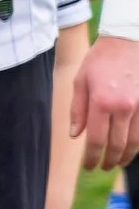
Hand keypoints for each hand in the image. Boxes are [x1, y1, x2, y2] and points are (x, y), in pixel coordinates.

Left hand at [74, 34, 138, 168]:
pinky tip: (132, 148)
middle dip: (108, 161)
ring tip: (117, 163)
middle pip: (117, 145)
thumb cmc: (99, 60)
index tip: (88, 166)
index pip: (95, 140)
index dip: (91, 158)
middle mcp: (123, 107)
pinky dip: (138, 143)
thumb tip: (76, 135)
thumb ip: (78, 110)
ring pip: (135, 141)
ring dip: (126, 156)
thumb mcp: (80, 82)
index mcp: (101, 103)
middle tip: (102, 168)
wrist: (127, 41)